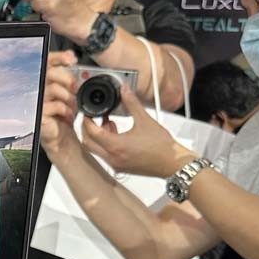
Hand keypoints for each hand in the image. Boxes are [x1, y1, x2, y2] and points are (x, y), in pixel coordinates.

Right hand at [40, 50, 81, 160]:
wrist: (63, 137)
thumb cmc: (64, 116)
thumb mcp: (70, 93)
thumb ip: (68, 77)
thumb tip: (72, 60)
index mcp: (46, 82)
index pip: (47, 62)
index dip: (58, 57)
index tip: (71, 59)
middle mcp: (39, 90)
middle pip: (50, 73)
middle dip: (67, 79)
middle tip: (75, 87)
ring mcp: (37, 102)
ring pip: (53, 89)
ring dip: (68, 97)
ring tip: (74, 106)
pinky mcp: (39, 115)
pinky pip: (53, 105)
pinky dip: (65, 110)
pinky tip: (68, 115)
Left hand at [80, 86, 197, 177]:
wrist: (172, 163)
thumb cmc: (161, 146)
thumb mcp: (145, 120)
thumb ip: (132, 103)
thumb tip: (125, 91)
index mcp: (115, 146)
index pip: (91, 132)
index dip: (87, 120)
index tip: (88, 112)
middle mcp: (112, 157)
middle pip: (87, 143)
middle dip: (87, 129)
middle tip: (92, 117)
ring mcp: (115, 164)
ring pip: (95, 150)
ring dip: (96, 136)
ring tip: (107, 123)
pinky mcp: (120, 167)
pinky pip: (104, 155)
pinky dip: (104, 144)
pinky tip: (116, 133)